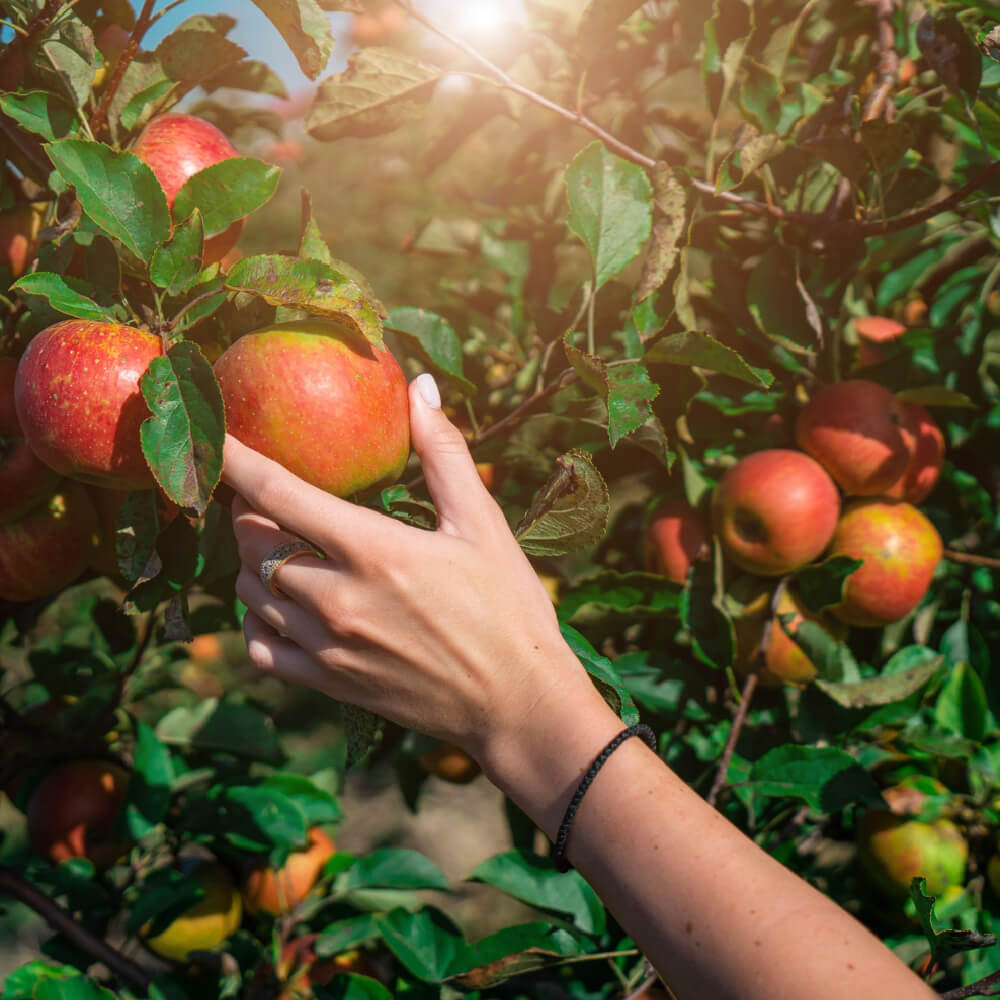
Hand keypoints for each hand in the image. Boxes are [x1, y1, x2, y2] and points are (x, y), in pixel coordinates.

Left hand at [224, 374, 600, 767]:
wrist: (516, 702)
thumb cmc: (508, 607)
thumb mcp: (482, 523)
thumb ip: (444, 453)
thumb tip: (421, 388)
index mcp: (373, 550)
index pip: (278, 493)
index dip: (237, 459)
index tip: (214, 436)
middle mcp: (337, 599)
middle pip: (253, 540)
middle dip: (249, 508)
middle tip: (268, 495)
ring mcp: (327, 646)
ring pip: (251, 591)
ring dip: (251, 559)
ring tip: (275, 543)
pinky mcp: (328, 683)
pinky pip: (260, 649)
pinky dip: (255, 621)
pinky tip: (275, 606)